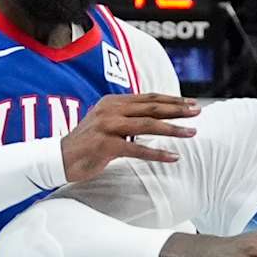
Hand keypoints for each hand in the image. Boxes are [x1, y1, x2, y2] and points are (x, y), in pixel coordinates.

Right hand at [61, 93, 198, 181]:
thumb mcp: (106, 123)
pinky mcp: (106, 146)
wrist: (58, 159)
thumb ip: (126, 117)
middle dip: (178, 109)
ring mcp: (108, 127)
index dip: (171, 99)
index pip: (148, 97)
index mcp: (112, 102)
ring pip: (148, 125)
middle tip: (198, 111)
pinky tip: (173, 157)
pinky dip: (157, 153)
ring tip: (192, 133)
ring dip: (173, 129)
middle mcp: (111, 110)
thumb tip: (151, 116)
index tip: (190, 102)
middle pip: (151, 107)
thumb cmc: (87, 144)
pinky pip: (137, 149)